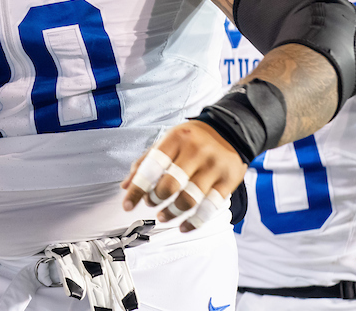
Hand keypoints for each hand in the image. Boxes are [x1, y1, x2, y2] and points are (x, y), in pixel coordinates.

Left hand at [120, 120, 246, 231]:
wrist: (230, 130)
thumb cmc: (192, 138)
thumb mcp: (167, 140)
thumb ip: (145, 161)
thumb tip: (126, 186)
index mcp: (176, 139)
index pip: (152, 167)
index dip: (138, 188)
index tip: (127, 205)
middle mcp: (196, 151)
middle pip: (171, 185)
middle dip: (156, 199)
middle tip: (150, 203)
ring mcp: (213, 167)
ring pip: (189, 199)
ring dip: (172, 213)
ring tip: (163, 216)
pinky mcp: (228, 181)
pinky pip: (210, 208)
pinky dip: (195, 222)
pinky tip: (184, 226)